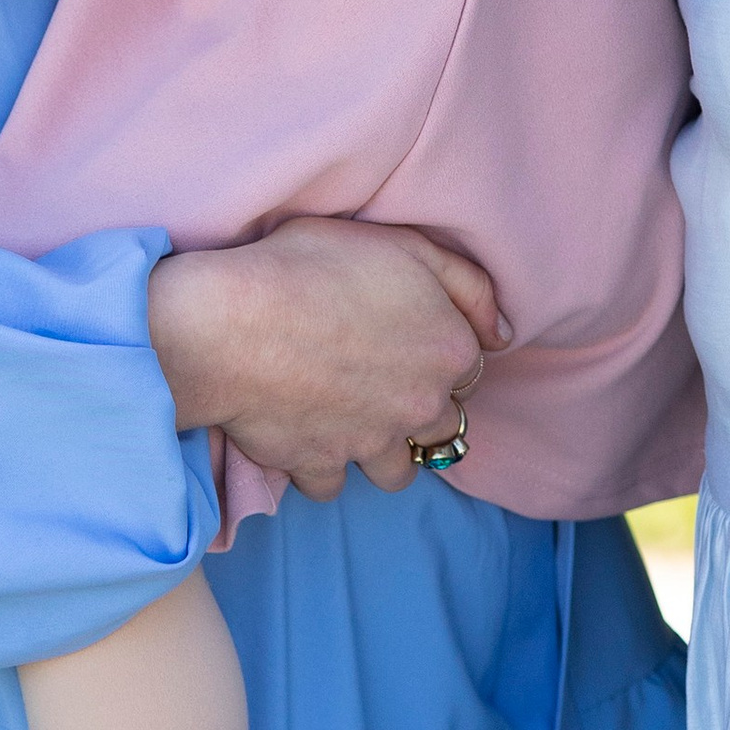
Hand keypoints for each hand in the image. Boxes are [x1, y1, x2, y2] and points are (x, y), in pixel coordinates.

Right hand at [147, 219, 509, 502]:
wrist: (229, 324)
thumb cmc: (310, 268)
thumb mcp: (401, 245)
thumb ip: (465, 283)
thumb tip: (500, 331)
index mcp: (450, 351)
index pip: (467, 367)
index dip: (434, 351)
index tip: (400, 338)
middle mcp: (421, 406)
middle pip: (441, 426)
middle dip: (417, 410)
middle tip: (375, 380)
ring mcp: (372, 443)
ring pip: (397, 471)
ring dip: (380, 450)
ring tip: (348, 418)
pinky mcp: (321, 467)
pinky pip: (332, 484)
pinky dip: (321, 466)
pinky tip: (304, 433)